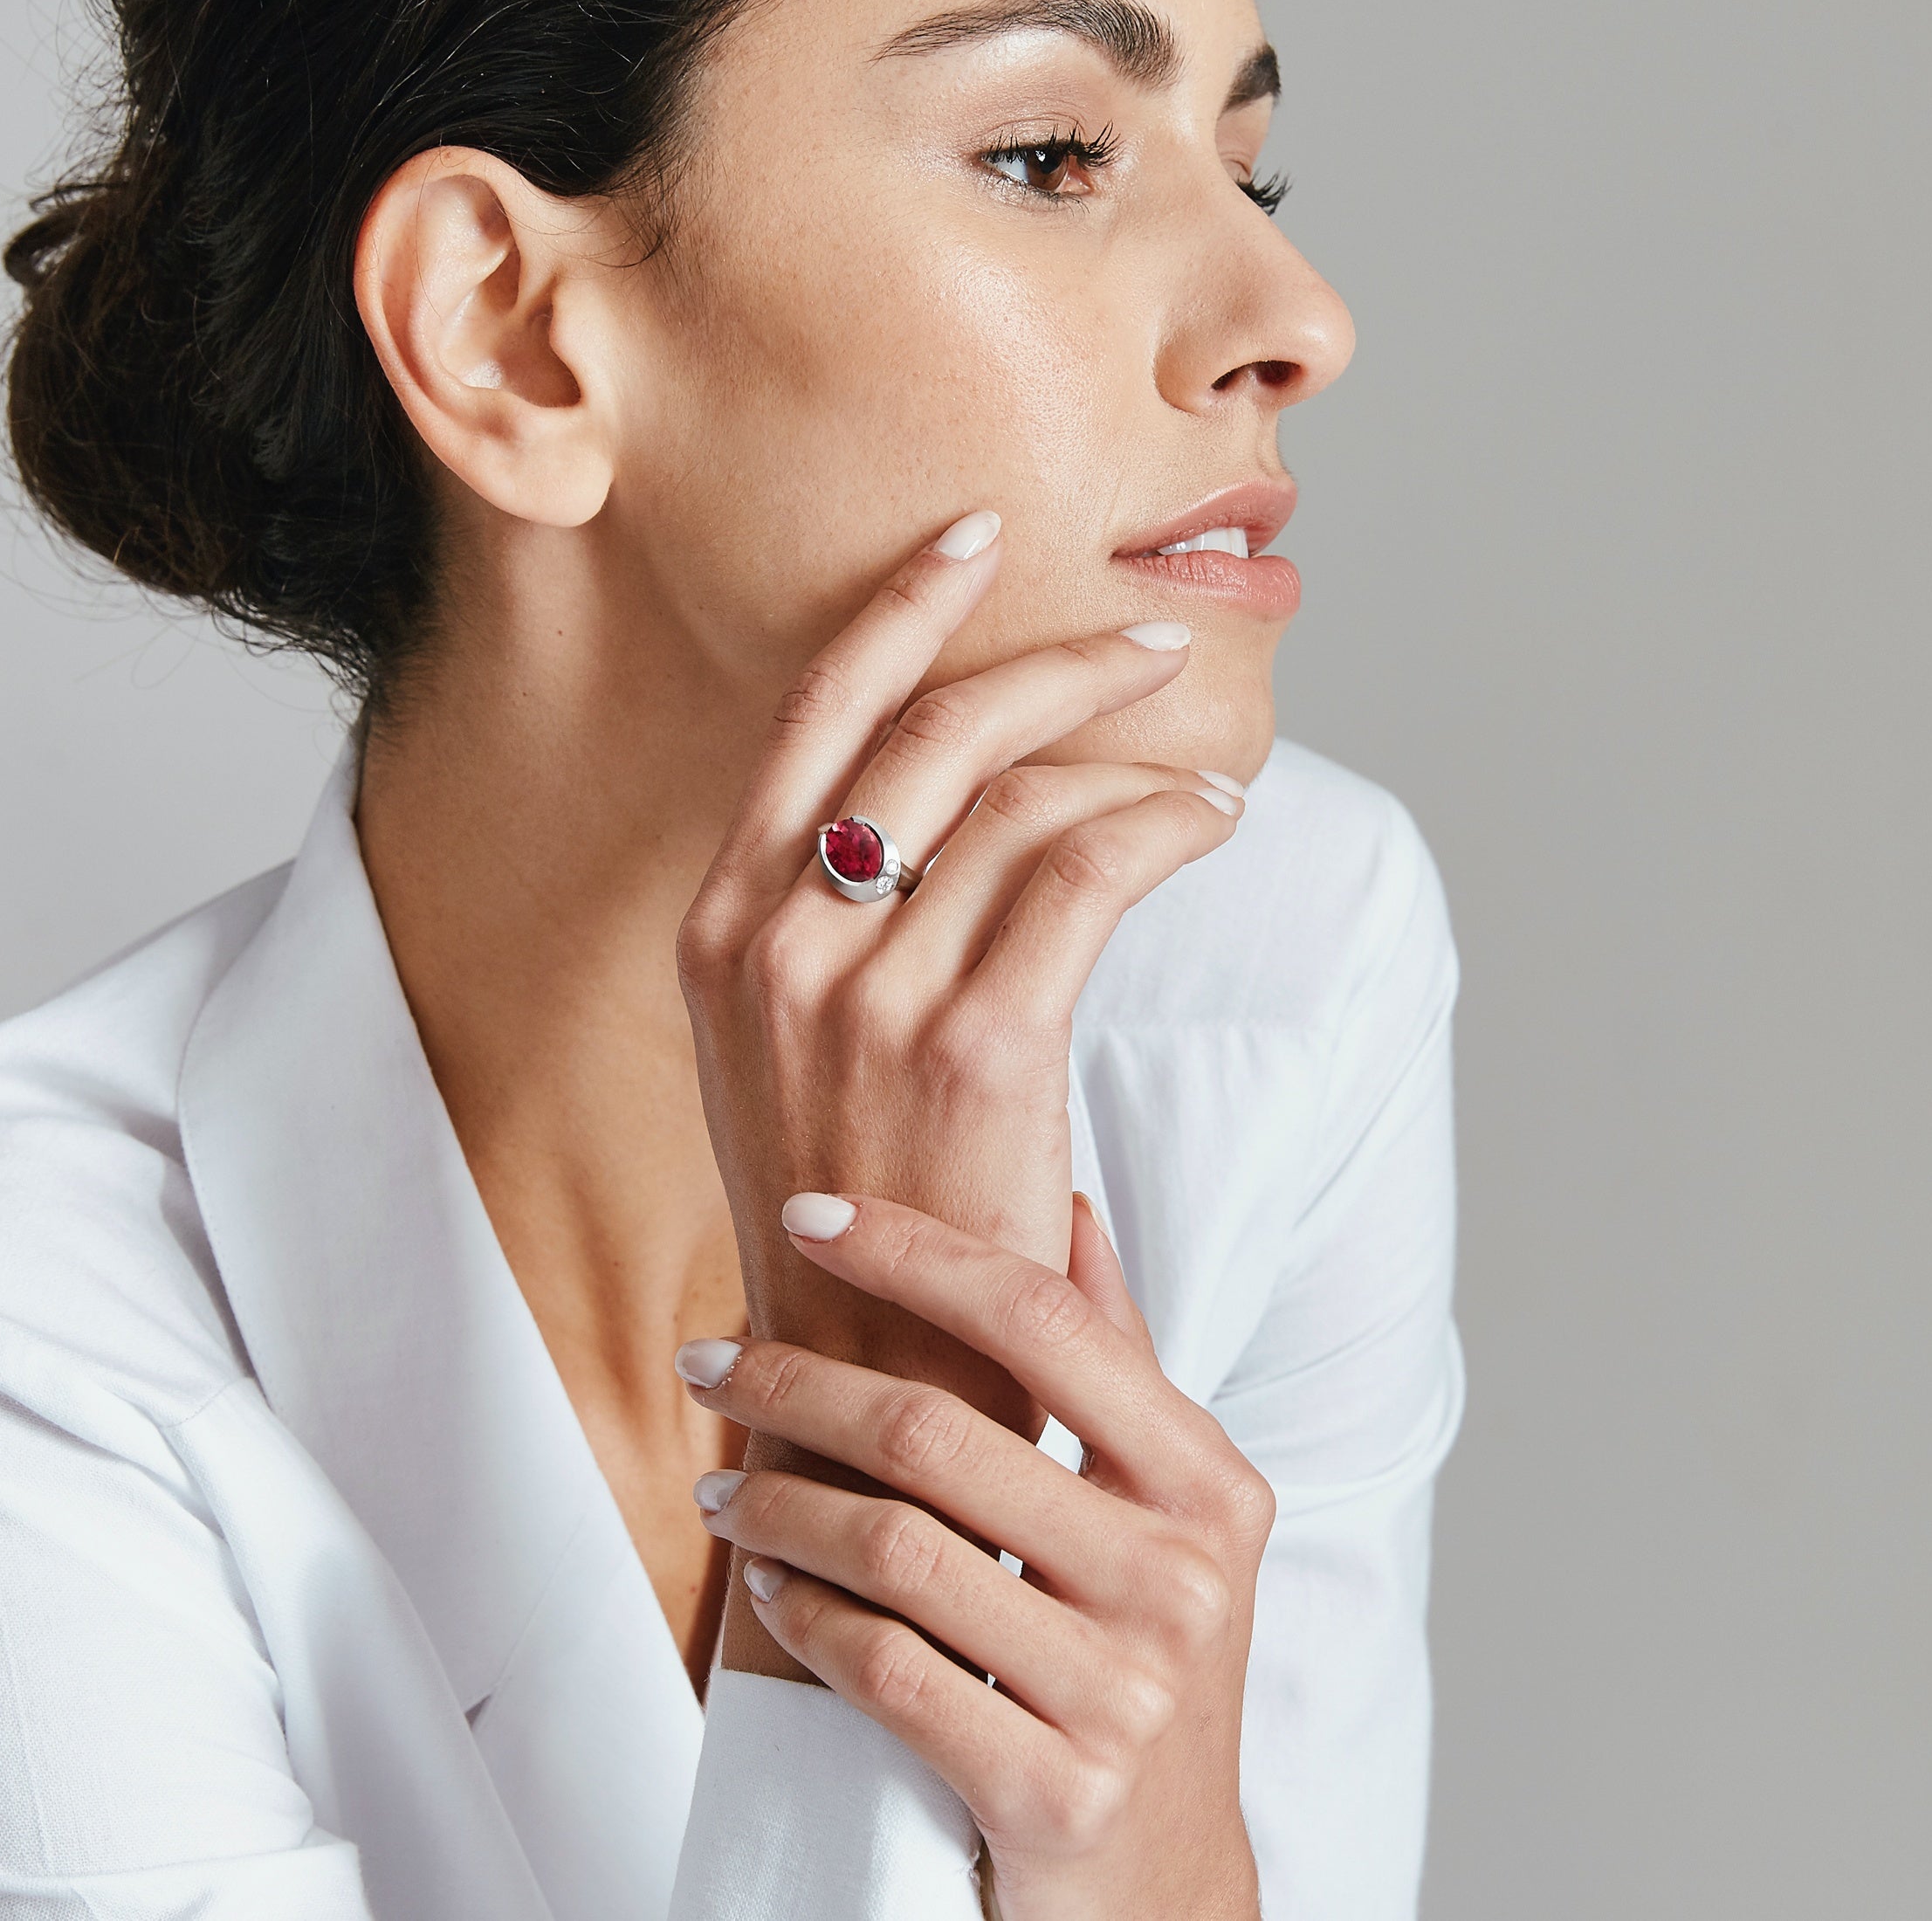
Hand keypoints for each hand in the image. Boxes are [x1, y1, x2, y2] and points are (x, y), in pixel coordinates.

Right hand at [673, 509, 1245, 1676]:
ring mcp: (865, 994)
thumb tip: (963, 806)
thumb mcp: (793, 1054)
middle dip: (1056, 664)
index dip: (899, 611)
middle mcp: (774, 944)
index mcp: (719, 930)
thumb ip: (843, 925)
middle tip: (1147, 646)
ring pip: (1026, 795)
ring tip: (1207, 761)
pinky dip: (1170, 821)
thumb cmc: (859, 1218)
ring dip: (1137, 754)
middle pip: (933, 730)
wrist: (870, 1391)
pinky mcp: (974, 1046)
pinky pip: (1093, 866)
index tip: (977, 541)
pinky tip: (1212, 821)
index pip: (812, 718)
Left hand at [683, 1189, 1271, 1920]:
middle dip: (797, 1383)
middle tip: (712, 1362)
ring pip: (896, 1550)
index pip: (1047, 1323)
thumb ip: (1118, 1364)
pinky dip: (803, 1617)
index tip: (809, 1216)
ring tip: (722, 1485)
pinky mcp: (1052, 1788)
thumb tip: (1071, 1207)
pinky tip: (767, 1587)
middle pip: (941, 1432)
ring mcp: (1122, 1690)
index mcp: (1210, 1486)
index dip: (917, 1252)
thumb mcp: (1168, 1515)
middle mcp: (1181, 1579)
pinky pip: (886, 1670)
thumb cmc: (1143, 1664)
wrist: (1160, 1888)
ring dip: (778, 1502)